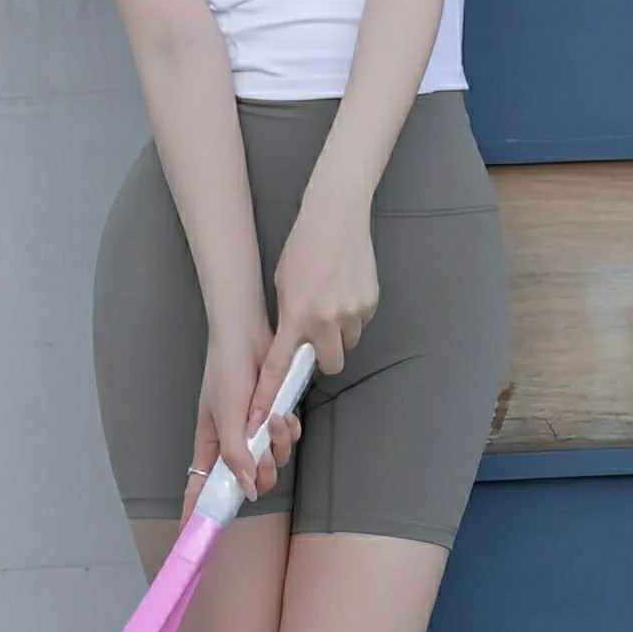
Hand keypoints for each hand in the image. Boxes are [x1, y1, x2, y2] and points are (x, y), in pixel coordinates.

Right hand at [192, 318, 299, 508]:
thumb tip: (249, 492)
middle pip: (249, 480)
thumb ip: (235, 457)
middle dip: (262, 472)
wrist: (246, 334)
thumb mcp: (226, 417)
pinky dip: (289, 430)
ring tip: (277, 420)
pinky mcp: (272, 415)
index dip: (196, 511)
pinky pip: (286, 438)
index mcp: (210, 445)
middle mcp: (231, 442)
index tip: (190, 537)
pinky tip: (286, 414)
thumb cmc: (226, 372)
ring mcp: (252, 429)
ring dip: (279, 444)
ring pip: (272, 459)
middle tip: (264, 453)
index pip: (199, 487)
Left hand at [266, 187, 378, 400]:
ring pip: (349, 342)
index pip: (279, 365)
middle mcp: (326, 320)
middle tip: (319, 335)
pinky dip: (354, 313)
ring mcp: (352, 312)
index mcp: (296, 316)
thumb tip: (295, 338)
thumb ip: (289, 315)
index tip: (260, 415)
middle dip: (324, 356)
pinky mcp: (371, 302)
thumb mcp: (283, 283)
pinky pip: (362, 321)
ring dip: (341, 332)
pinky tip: (347, 287)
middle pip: (330, 365)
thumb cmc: (303, 245)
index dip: (269, 393)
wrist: (336, 216)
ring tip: (333, 300)